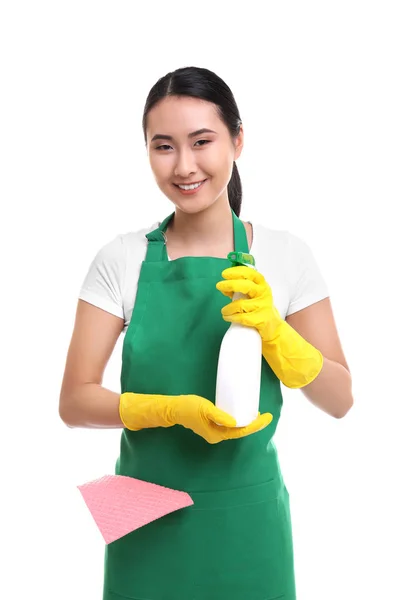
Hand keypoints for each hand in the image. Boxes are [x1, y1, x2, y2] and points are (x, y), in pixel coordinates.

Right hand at [119, 392, 272, 443]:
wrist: (172, 409)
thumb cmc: (187, 408)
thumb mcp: (204, 409)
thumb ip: (219, 416)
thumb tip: (236, 422)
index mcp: (217, 434)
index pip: (241, 431)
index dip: (256, 425)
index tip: (267, 417)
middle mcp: (218, 435)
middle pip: (241, 431)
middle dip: (254, 424)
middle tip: (266, 414)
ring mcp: (215, 431)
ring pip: (235, 428)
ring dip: (247, 422)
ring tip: (257, 413)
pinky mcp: (212, 425)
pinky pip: (229, 424)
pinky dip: (238, 419)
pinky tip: (242, 412)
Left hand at [216, 265, 282, 341]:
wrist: (273, 327)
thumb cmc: (258, 308)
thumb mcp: (251, 296)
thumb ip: (239, 290)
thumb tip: (223, 287)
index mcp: (262, 285)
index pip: (250, 273)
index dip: (236, 272)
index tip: (224, 274)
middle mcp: (264, 293)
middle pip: (246, 286)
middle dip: (231, 284)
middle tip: (219, 286)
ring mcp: (263, 307)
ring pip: (241, 305)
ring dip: (228, 308)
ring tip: (224, 311)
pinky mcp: (261, 320)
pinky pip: (242, 318)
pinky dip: (231, 317)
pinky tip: (227, 317)